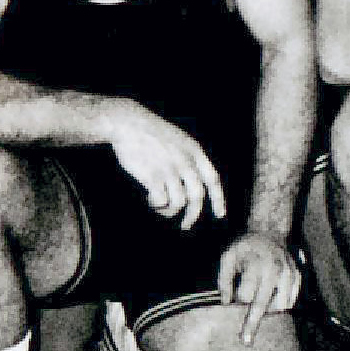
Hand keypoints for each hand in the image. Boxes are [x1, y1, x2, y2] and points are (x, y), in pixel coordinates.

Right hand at [107, 104, 225, 227]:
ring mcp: (169, 169)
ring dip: (169, 211)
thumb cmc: (152, 134)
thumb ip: (190, 158)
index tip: (220, 215)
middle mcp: (185, 161)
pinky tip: (149, 200)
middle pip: (197, 196)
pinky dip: (156, 205)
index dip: (219, 199)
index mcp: (195, 151)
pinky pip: (161, 201)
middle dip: (193, 215)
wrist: (129, 123)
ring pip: (179, 202)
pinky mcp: (152, 175)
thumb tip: (196, 185)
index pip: (213, 180)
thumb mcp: (179, 140)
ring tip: (160, 207)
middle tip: (186, 226)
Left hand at [215, 231, 300, 342]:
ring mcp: (290, 273)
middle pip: (265, 305)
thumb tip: (226, 302)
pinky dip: (282, 306)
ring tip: (261, 308)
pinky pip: (292, 300)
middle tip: (246, 341)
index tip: (231, 308)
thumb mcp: (228, 257)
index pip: (246, 296)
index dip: (237, 303)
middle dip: (254, 324)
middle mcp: (276, 270)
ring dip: (270, 311)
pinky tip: (273, 303)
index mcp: (257, 265)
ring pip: (281, 305)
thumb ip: (224, 280)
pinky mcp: (298, 276)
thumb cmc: (245, 246)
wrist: (270, 229)